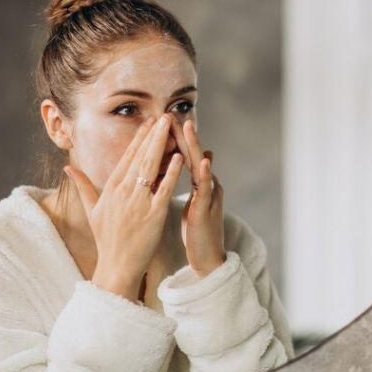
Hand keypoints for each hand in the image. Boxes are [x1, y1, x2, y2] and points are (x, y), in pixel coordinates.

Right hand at [64, 114, 183, 300]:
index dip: (139, 138)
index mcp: (110, 189)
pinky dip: (171, 172)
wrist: (117, 266)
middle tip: (164, 115)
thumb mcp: (93, 210)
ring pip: (151, 167)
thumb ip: (83, 186)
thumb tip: (68, 167)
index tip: (148, 121)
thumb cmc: (107, 239)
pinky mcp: (153, 214)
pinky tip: (180, 157)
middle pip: (140, 156)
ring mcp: (138, 202)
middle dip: (153, 134)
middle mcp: (123, 192)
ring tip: (171, 127)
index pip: (126, 157)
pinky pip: (164, 189)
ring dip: (162, 144)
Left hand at [171, 117, 225, 277]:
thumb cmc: (198, 230)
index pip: (184, 156)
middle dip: (184, 135)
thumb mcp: (193, 201)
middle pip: (193, 155)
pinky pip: (206, 190)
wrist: (209, 257)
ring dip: (195, 146)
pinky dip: (206, 174)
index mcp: (198, 183)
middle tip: (173, 114)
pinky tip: (203, 161)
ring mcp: (209, 196)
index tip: (162, 121)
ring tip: (188, 127)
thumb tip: (194, 160)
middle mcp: (206, 185)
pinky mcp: (208, 210)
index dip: (174, 139)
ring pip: (201, 167)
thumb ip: (193, 181)